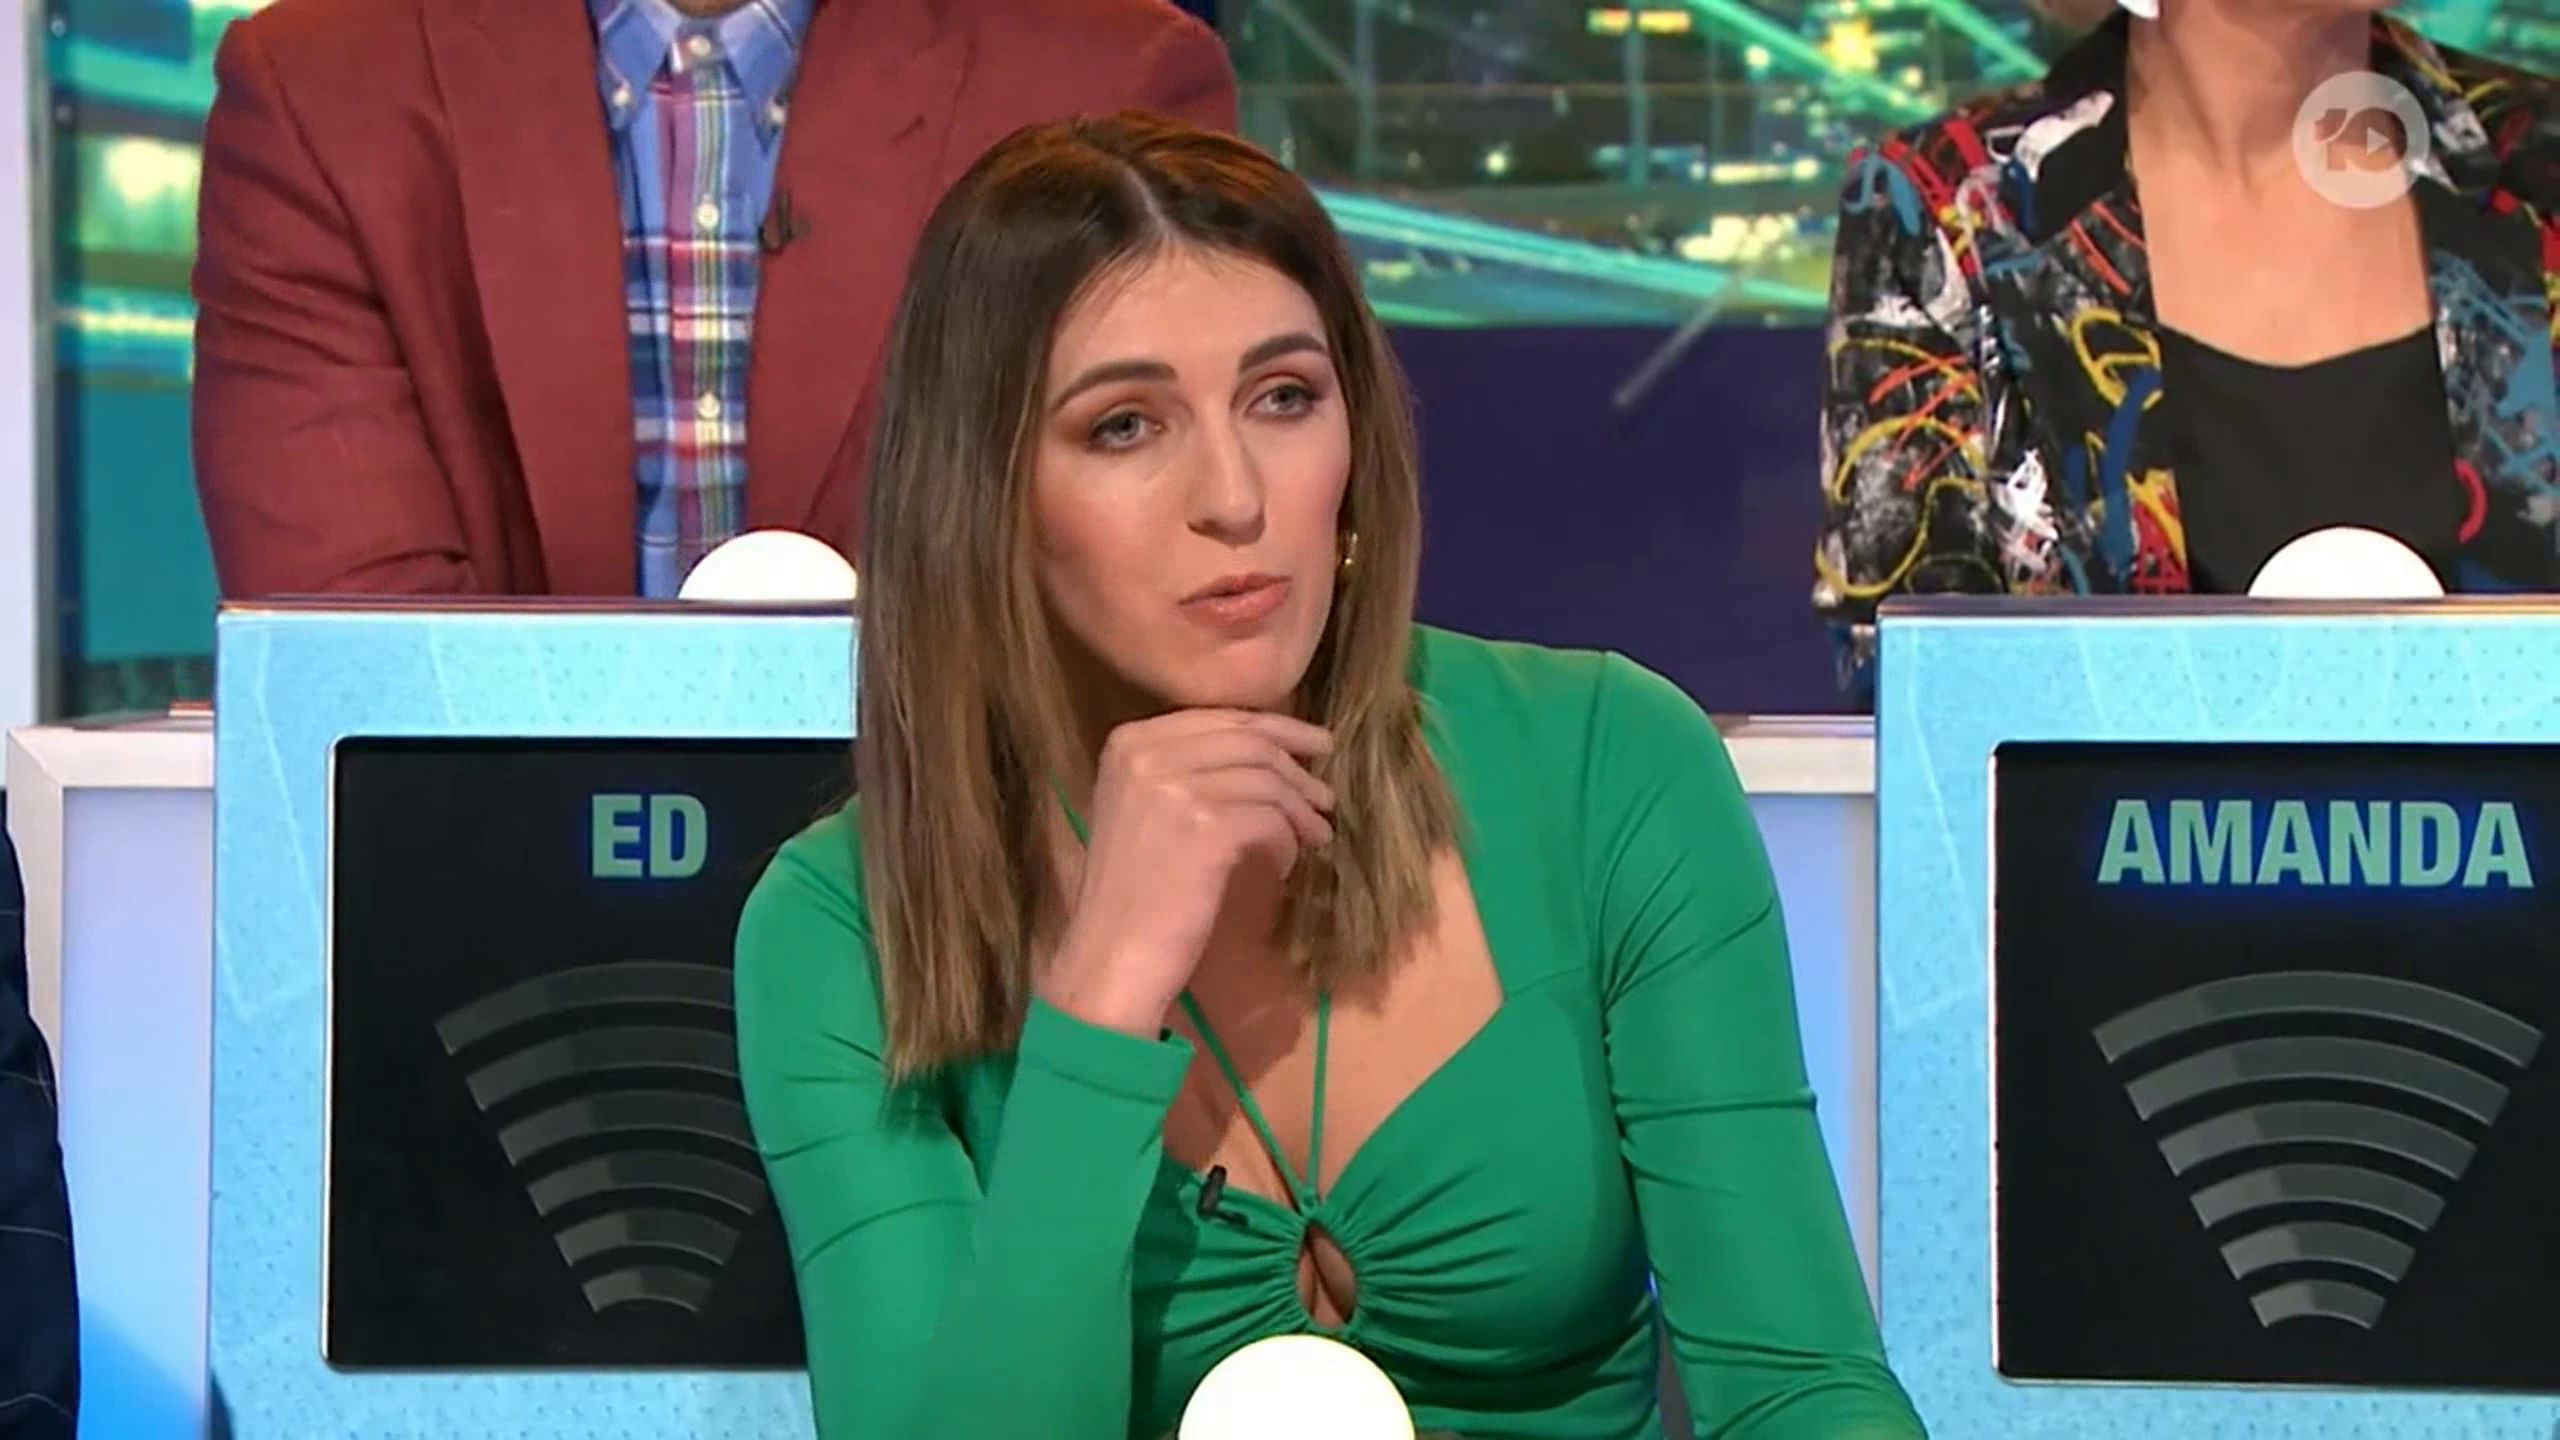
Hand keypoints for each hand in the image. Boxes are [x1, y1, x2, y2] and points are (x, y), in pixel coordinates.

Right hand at [1040, 709, 1333, 1037]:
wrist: (1111, 954)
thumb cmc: (1135, 890)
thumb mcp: (1147, 809)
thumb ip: (1190, 769)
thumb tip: (1271, 749)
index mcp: (1130, 741)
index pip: (1223, 717)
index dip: (1279, 729)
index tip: (1316, 746)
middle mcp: (1146, 753)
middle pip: (1251, 741)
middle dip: (1298, 769)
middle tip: (1325, 798)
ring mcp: (1173, 787)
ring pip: (1267, 779)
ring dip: (1300, 811)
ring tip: (1315, 837)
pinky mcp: (1203, 827)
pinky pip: (1270, 818)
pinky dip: (1287, 842)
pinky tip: (1285, 865)